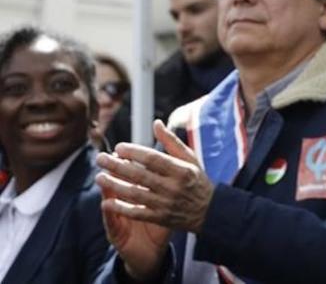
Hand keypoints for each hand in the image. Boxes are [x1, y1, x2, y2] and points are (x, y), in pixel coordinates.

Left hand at [97, 120, 215, 276]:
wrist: (209, 211)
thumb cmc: (197, 180)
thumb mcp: (190, 158)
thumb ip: (171, 142)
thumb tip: (156, 123)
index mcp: (181, 170)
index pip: (153, 159)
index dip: (134, 152)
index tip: (118, 147)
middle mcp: (172, 186)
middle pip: (140, 175)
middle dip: (117, 166)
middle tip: (100, 158)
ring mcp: (165, 203)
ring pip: (135, 193)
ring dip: (115, 185)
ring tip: (99, 177)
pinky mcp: (160, 218)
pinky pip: (137, 212)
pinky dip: (121, 208)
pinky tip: (107, 202)